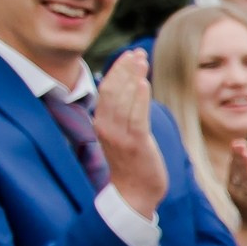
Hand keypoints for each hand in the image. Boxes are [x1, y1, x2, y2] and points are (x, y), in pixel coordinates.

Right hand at [94, 50, 168, 215]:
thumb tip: (127, 91)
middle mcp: (106, 127)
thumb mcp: (122, 135)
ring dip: (133, 77)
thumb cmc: (131, 163)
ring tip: (142, 60)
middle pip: (113, 90)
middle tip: (137, 52)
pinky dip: (140, 98)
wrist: (133, 193)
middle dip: (125, 68)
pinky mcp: (136, 144)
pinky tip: (145, 82)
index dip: (117, 70)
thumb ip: (122, 114)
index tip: (129, 54)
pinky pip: (136, 116)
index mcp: (101, 123)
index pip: (106, 89)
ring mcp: (120, 135)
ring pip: (124, 99)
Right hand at [225, 141, 246, 236]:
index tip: (238, 143)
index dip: (236, 156)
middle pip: (239, 173)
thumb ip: (242, 173)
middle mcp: (238, 193)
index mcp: (233, 188)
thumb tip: (240, 150)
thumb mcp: (246, 191)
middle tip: (240, 145)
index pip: (234, 169)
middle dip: (240, 159)